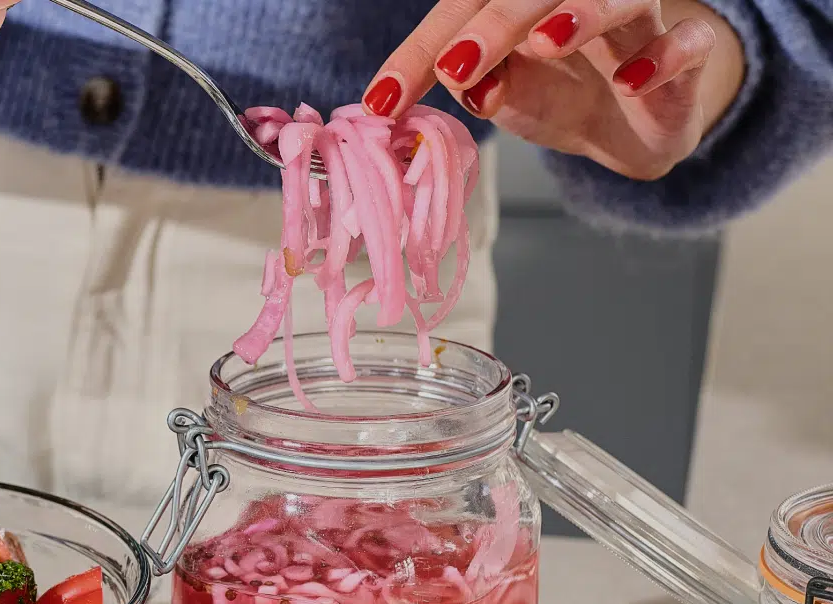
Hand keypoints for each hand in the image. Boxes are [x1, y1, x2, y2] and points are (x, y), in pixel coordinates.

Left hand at [363, 0, 743, 180]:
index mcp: (517, 5)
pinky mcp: (686, 51)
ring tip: (545, 41)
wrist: (634, 126)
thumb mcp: (509, 100)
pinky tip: (631, 80)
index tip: (383, 100)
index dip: (419, 54)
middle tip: (454, 67)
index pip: (461, 12)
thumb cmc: (562, 95)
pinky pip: (686, 42)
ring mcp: (636, 17)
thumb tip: (465, 84)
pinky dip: (661, 58)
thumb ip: (482, 88)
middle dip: (492, 25)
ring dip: (582, 13)